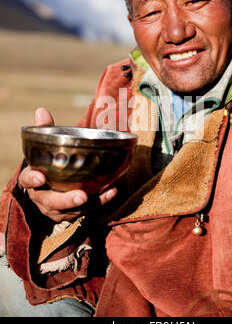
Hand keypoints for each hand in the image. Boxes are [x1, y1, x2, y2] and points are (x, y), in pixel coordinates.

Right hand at [18, 107, 117, 222]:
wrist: (52, 185)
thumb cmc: (49, 162)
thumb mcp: (45, 148)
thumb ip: (45, 130)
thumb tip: (41, 110)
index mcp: (33, 179)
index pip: (27, 180)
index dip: (32, 179)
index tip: (41, 177)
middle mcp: (42, 197)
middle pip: (50, 201)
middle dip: (66, 200)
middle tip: (81, 196)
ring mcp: (57, 208)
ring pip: (69, 210)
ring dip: (86, 204)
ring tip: (96, 195)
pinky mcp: (72, 212)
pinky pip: (87, 210)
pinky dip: (100, 200)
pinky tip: (112, 191)